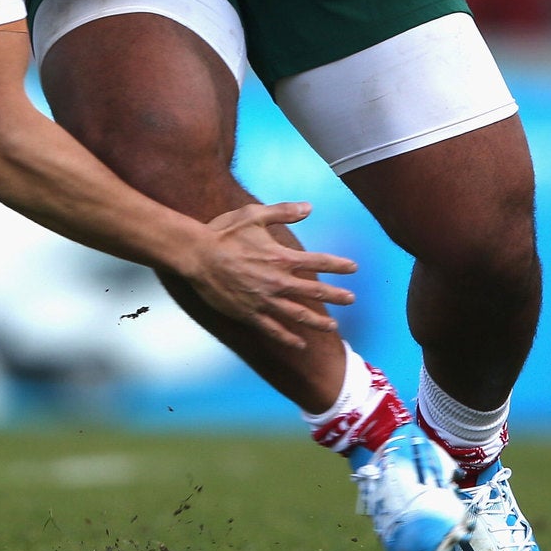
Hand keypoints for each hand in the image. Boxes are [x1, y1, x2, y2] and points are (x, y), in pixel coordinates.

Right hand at [180, 202, 357, 349]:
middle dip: (336, 295)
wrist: (197, 256)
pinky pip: (273, 329)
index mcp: (281, 257)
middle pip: (314, 291)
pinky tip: (299, 343)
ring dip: (317, 321)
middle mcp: (277, 281)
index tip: (353, 267)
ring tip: (332, 326)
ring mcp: (264, 300)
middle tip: (351, 299)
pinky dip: (288, 338)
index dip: (338, 265)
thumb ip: (283, 211)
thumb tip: (309, 207)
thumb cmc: (224, 232)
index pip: (318, 262)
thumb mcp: (254, 215)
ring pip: (298, 315)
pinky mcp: (249, 313)